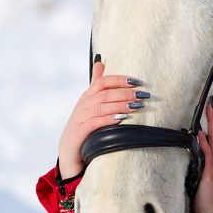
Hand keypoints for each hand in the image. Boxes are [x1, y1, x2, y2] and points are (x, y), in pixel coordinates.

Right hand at [58, 60, 149, 178]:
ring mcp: (81, 117)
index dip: (119, 80)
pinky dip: (108, 120)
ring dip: (120, 105)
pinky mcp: (80, 132)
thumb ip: (96, 84)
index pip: (103, 82)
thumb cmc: (85, 125)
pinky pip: (95, 123)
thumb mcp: (90, 103)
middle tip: (142, 95)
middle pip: (104, 93)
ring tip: (137, 106)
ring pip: (101, 107)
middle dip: (125, 93)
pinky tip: (122, 119)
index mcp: (88, 96)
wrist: (69, 150)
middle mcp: (83, 104)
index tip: (137, 81)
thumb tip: (100, 62)